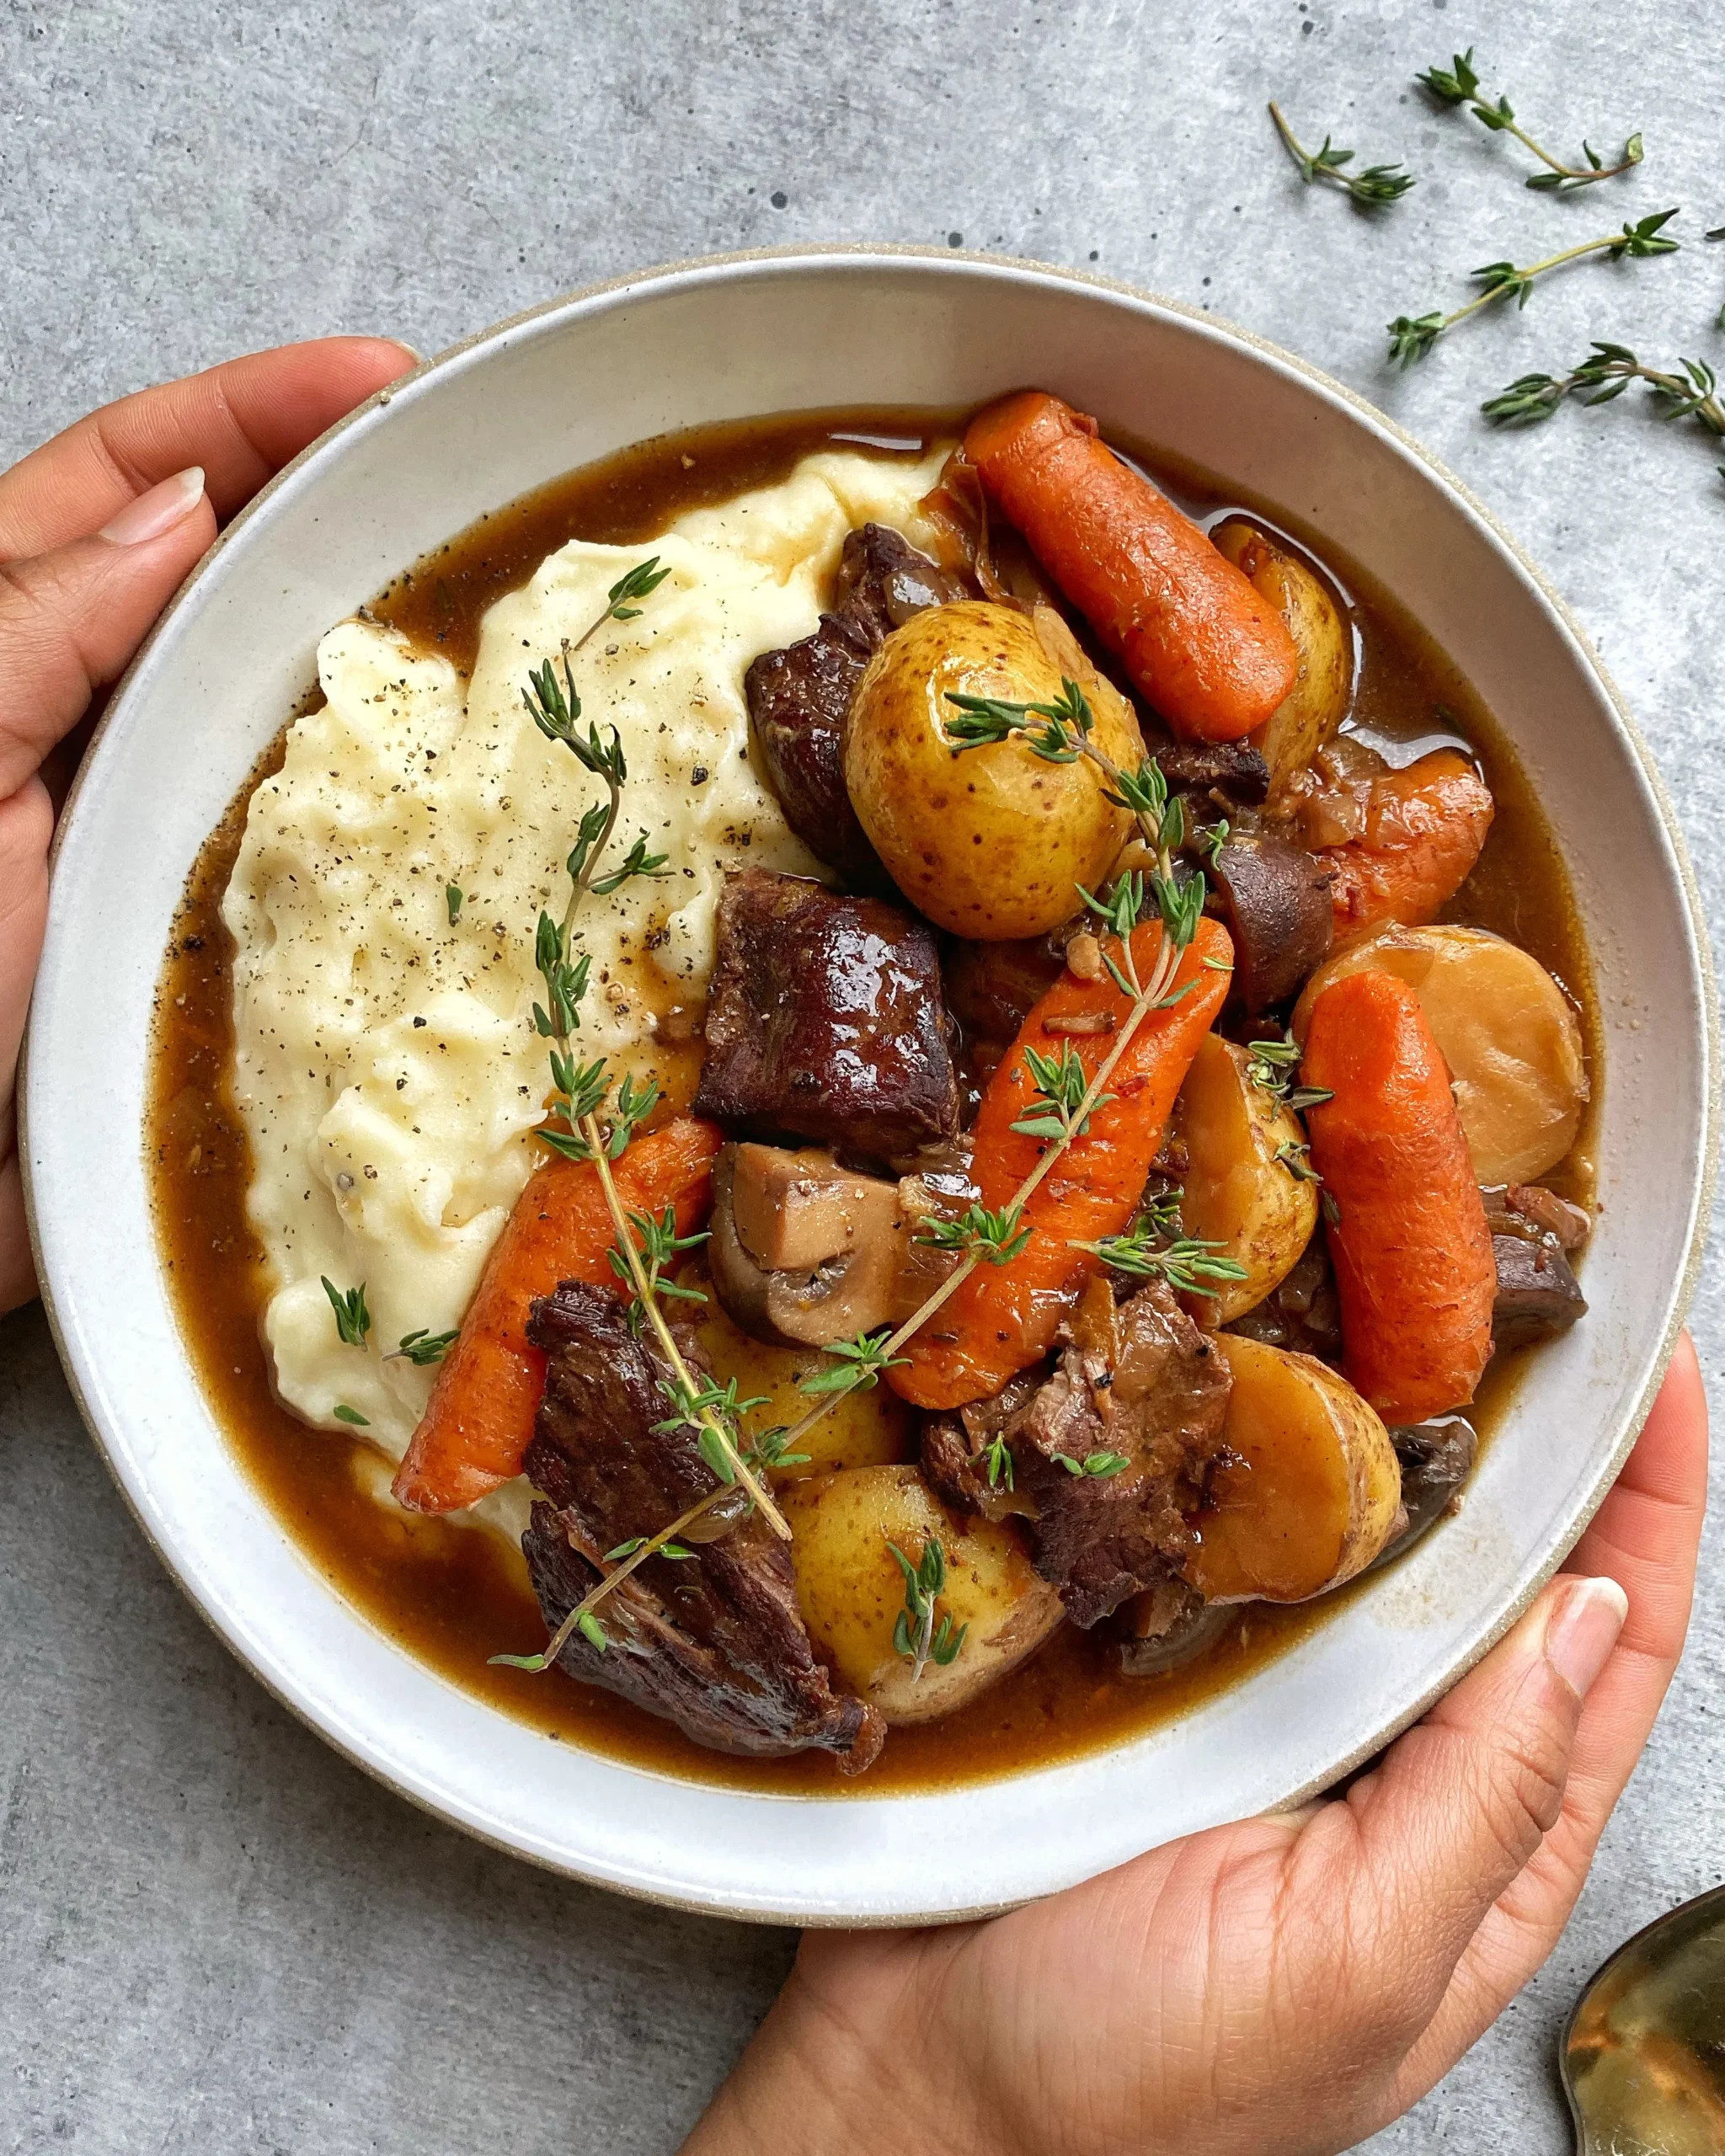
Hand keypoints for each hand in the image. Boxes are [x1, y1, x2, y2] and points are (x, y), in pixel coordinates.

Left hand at [0, 336, 416, 1312]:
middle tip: (473, 473)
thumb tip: (173, 512)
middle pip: (229, 583)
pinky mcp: (222, 952)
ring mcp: (162, 838)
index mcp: (2, 657)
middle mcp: (89, 732)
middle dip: (343, 511)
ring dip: (385, 662)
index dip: (245, 418)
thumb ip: (29, 629)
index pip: (121, 486)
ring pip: (291, 717)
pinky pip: (328, 866)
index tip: (377, 377)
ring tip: (498, 613)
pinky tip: (468, 810)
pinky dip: (398, 828)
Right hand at [689, 1337, 1707, 2155]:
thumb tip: (1594, 1617)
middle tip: (1522, 1296)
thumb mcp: (1351, 1960)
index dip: (1647, 1511)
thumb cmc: (1132, 2076)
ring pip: (1363, 1554)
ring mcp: (1267, 1725)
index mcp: (1475, 1857)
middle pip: (1496, 1584)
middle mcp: (1386, 1776)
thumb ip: (1486, 1798)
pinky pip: (1232, 1557)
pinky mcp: (1157, 1683)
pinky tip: (1240, 1396)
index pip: (1609, 1655)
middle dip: (1530, 1445)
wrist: (913, 2093)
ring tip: (1397, 1313)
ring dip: (1390, 1436)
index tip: (1658, 1371)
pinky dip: (1252, 1472)